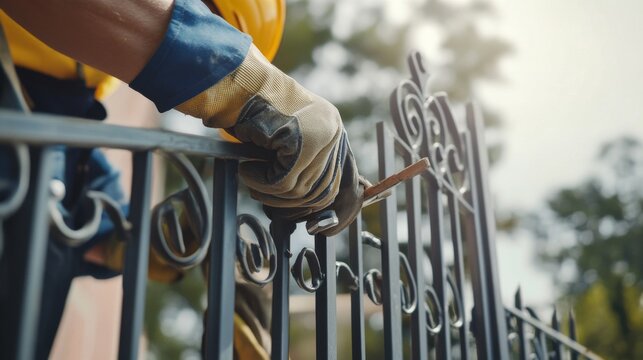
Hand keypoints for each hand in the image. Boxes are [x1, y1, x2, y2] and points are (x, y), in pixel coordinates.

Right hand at [177, 44, 366, 231]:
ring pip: (299, 191)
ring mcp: (321, 137)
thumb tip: (309, 209)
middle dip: (290, 204)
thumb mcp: (287, 141)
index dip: (325, 206)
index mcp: (333, 131)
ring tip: (250, 175)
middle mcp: (333, 133)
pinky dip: (259, 183)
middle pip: (321, 193)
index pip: (341, 182)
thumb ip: (304, 166)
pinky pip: (282, 184)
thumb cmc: (253, 114)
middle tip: (264, 196)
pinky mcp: (303, 143)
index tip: (311, 223)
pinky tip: (246, 169)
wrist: (237, 84)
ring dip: (269, 192)